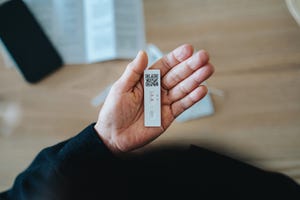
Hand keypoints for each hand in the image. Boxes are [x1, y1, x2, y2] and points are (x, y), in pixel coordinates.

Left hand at [94, 44, 213, 152]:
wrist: (113, 136)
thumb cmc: (114, 111)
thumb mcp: (120, 88)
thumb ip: (133, 71)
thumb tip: (142, 53)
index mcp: (146, 80)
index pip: (164, 65)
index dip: (176, 57)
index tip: (188, 49)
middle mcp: (158, 89)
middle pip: (177, 75)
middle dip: (191, 66)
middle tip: (204, 57)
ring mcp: (164, 102)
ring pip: (183, 89)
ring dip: (196, 79)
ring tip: (208, 70)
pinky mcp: (169, 116)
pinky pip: (182, 106)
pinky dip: (192, 98)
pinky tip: (202, 90)